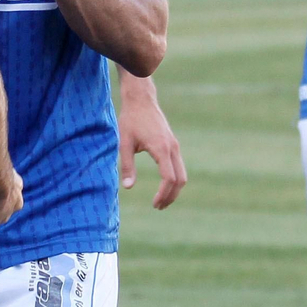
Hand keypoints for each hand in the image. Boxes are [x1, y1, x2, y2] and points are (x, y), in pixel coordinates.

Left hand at [118, 84, 186, 209]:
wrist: (141, 99)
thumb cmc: (130, 120)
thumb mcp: (124, 143)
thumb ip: (127, 165)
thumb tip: (128, 187)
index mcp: (161, 148)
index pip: (168, 178)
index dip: (163, 194)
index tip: (154, 204)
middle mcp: (172, 148)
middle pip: (180, 179)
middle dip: (171, 196)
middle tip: (158, 207)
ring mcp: (175, 146)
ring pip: (182, 174)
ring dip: (174, 189)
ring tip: (162, 201)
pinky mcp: (173, 144)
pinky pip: (179, 166)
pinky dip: (175, 179)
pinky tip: (164, 185)